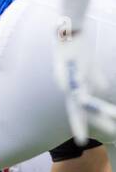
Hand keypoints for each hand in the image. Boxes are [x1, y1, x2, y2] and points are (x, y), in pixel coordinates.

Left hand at [52, 19, 115, 144]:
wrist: (69, 30)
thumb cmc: (76, 47)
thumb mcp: (88, 67)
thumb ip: (96, 79)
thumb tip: (102, 89)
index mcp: (70, 84)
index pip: (76, 109)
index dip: (78, 123)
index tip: (81, 139)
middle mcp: (68, 83)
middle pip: (75, 107)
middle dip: (79, 124)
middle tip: (81, 141)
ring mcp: (72, 75)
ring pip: (81, 96)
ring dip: (88, 109)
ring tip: (93, 118)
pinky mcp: (77, 64)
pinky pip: (84, 77)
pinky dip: (89, 85)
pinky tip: (89, 93)